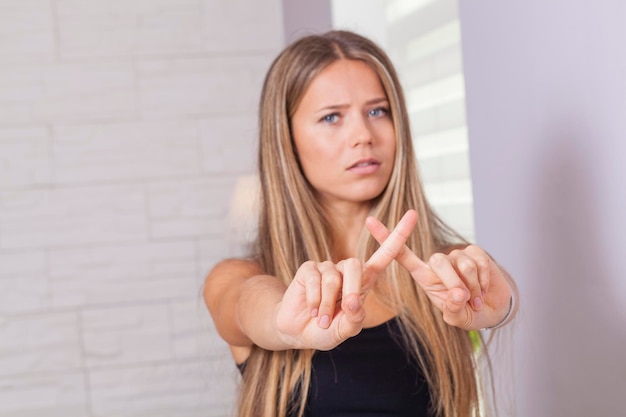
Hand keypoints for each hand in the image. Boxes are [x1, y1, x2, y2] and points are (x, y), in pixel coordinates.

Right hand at [274, 210, 416, 349]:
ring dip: (327, 304)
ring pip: (332, 278)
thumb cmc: (327, 330)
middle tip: (345, 311)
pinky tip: (312, 309)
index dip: (399, 235)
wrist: (299, 332)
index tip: (413, 213)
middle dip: (351, 290)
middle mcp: (346, 270)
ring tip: (322, 319)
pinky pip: (314, 280)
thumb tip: (353, 303)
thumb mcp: (346, 330)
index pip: (385, 255)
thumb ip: (354, 320)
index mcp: (364, 281)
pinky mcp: (308, 269)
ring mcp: (326, 267)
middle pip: (354, 265)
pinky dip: (314, 300)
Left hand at [365, 215, 512, 329]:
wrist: (491, 310)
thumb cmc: (466, 313)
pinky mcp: (475, 252)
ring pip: (462, 264)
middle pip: (438, 260)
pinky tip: (484, 290)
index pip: (401, 254)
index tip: (369, 220)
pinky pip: (479, 261)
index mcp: (424, 276)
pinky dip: (484, 280)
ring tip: (475, 298)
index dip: (385, 237)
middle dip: (454, 283)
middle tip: (464, 300)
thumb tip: (457, 295)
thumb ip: (453, 310)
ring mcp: (456, 255)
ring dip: (473, 286)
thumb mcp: (457, 318)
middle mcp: (437, 263)